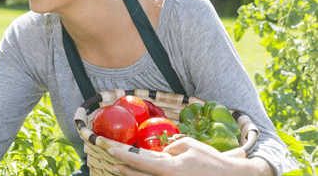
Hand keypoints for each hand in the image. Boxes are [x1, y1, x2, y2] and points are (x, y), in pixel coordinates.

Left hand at [108, 137, 269, 175]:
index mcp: (169, 167)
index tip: (111, 149)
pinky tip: (137, 174)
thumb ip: (170, 147)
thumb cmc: (209, 159)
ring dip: (131, 174)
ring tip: (117, 168)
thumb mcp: (188, 146)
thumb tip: (159, 151)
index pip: (140, 159)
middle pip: (139, 173)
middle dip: (123, 166)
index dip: (124, 154)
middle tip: (110, 159)